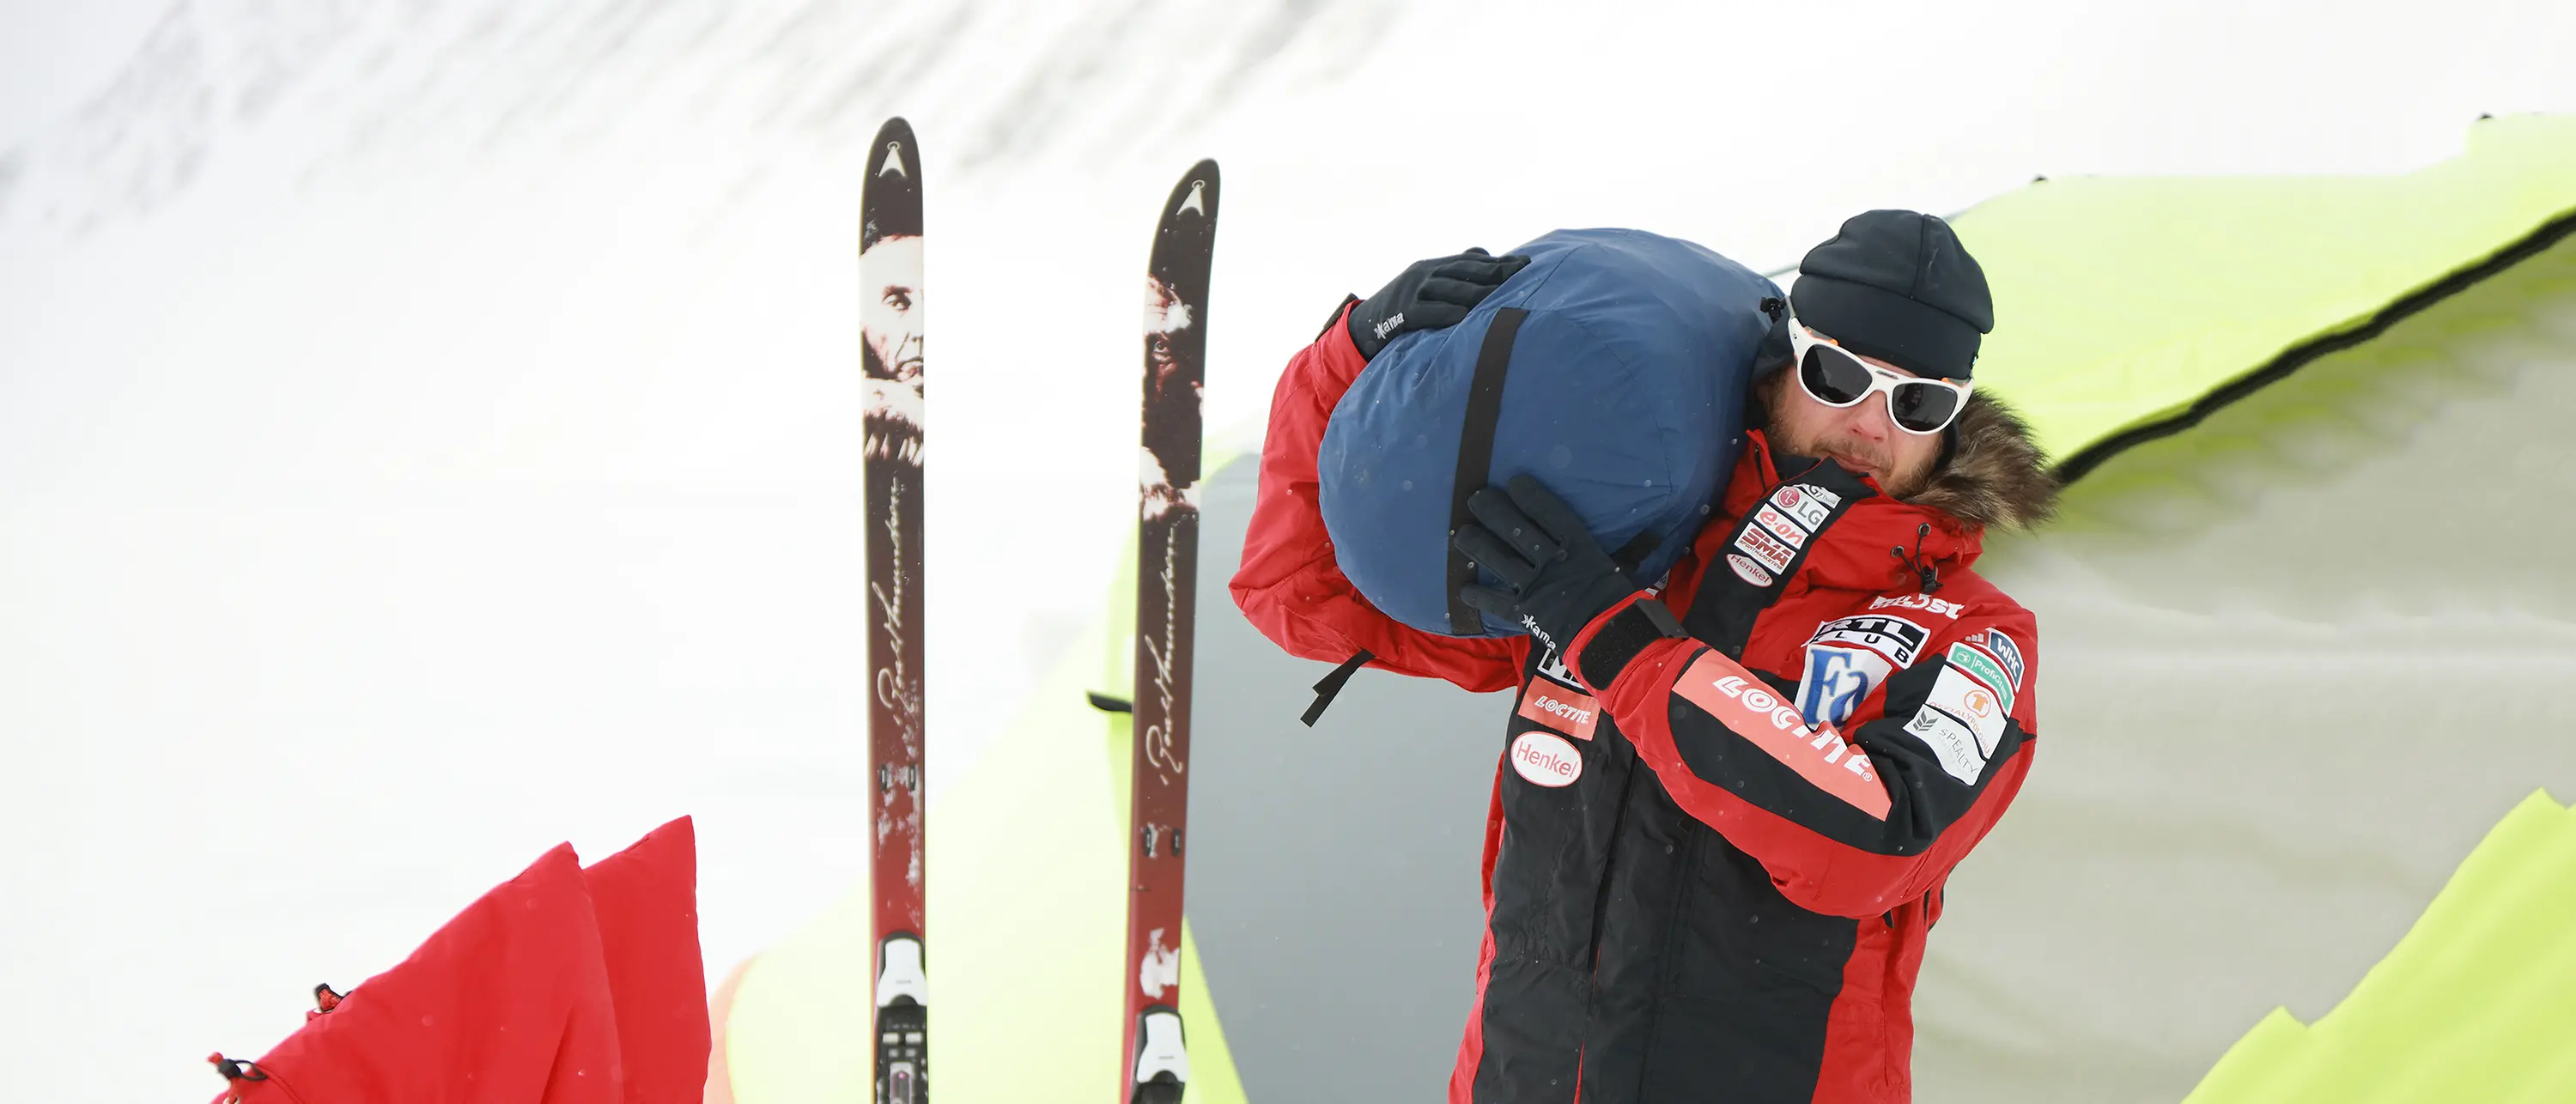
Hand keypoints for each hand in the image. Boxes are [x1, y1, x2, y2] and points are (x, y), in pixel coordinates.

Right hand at [1347, 248, 1529, 359]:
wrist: (1364, 325)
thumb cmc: (1403, 305)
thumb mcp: (1427, 284)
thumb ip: (1453, 270)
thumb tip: (1483, 253)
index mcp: (1434, 265)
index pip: (1472, 261)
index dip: (1499, 262)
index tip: (1526, 264)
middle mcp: (1424, 273)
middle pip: (1464, 271)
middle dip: (1494, 272)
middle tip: (1520, 275)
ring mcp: (1412, 291)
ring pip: (1449, 289)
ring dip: (1475, 292)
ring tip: (1499, 296)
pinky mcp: (1401, 312)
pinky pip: (1425, 311)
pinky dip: (1444, 313)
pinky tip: (1462, 316)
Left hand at [1450, 475, 1642, 654]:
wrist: (1610, 640)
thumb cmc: (1622, 602)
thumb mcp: (1625, 568)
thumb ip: (1633, 548)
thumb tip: (1659, 531)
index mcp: (1578, 547)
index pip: (1550, 514)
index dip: (1530, 496)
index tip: (1513, 482)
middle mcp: (1552, 562)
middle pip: (1517, 531)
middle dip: (1494, 513)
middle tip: (1475, 499)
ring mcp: (1535, 587)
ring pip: (1499, 560)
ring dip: (1478, 546)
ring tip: (1461, 534)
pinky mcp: (1524, 613)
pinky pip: (1495, 602)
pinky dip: (1478, 596)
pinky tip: (1462, 588)